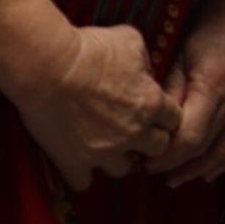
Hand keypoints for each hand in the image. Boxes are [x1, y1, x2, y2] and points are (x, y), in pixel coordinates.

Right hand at [11, 20, 181, 187]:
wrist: (48, 67)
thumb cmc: (90, 48)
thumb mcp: (129, 40)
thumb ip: (145, 60)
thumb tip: (146, 71)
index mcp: (151, 104)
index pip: (175, 121)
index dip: (164, 116)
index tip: (153, 111)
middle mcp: (133, 133)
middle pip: (158, 150)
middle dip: (149, 141)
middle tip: (134, 131)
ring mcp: (104, 152)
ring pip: (124, 170)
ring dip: (118, 159)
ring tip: (107, 147)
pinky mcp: (74, 163)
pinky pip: (85, 183)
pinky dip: (83, 174)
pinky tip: (78, 161)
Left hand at [148, 0, 224, 184]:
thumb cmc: (204, 26)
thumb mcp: (178, 56)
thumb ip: (169, 94)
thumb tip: (154, 129)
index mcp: (214, 85)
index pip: (191, 137)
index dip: (168, 156)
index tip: (148, 161)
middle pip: (209, 149)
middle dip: (180, 166)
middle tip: (156, 174)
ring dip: (202, 169)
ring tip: (178, 178)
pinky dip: (224, 159)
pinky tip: (208, 170)